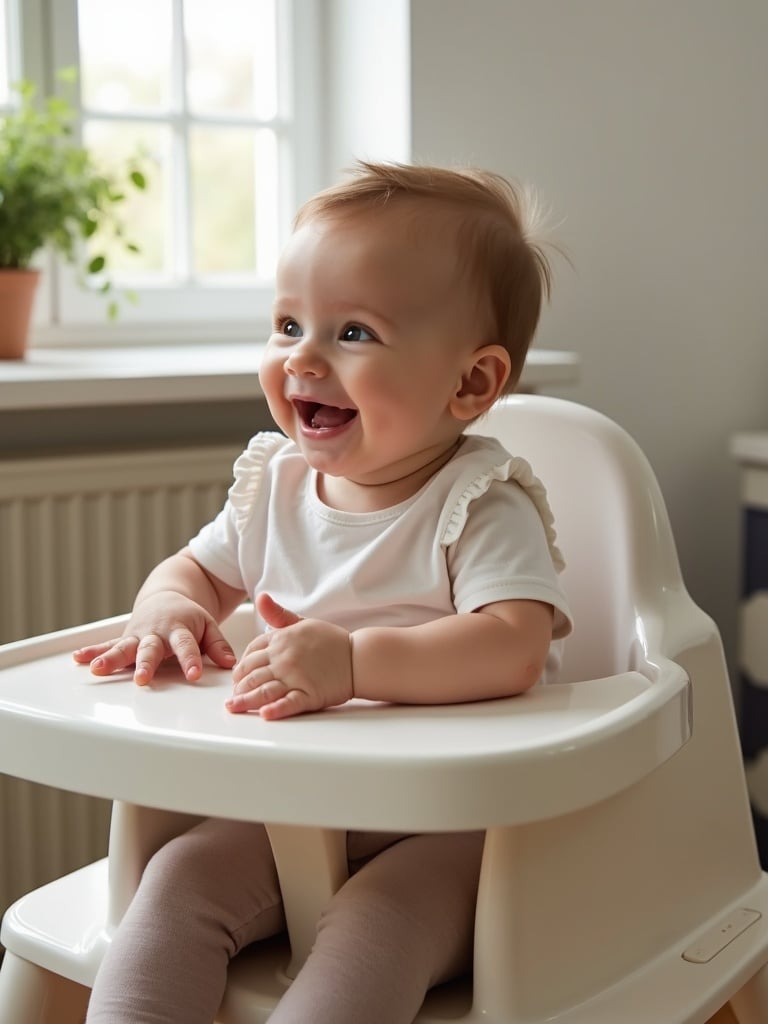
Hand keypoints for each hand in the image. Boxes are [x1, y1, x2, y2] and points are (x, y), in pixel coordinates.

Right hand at [72, 591, 236, 684]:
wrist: (166, 597)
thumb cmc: (188, 617)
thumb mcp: (208, 626)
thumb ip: (218, 645)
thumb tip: (230, 663)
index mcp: (180, 629)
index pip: (187, 646)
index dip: (191, 660)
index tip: (194, 675)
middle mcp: (156, 633)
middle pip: (151, 649)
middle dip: (146, 663)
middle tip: (142, 678)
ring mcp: (138, 636)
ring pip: (123, 647)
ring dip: (111, 658)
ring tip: (98, 669)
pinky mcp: (125, 639)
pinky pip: (107, 645)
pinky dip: (92, 651)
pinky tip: (79, 659)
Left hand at [226, 593, 352, 719]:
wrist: (359, 657)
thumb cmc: (331, 641)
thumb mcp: (303, 622)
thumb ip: (278, 614)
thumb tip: (261, 598)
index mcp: (282, 640)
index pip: (251, 653)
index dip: (241, 665)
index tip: (238, 675)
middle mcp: (285, 658)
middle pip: (252, 673)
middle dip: (239, 685)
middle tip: (232, 696)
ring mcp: (296, 677)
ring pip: (264, 690)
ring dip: (246, 700)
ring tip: (234, 707)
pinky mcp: (310, 694)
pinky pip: (289, 703)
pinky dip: (275, 709)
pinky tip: (264, 715)